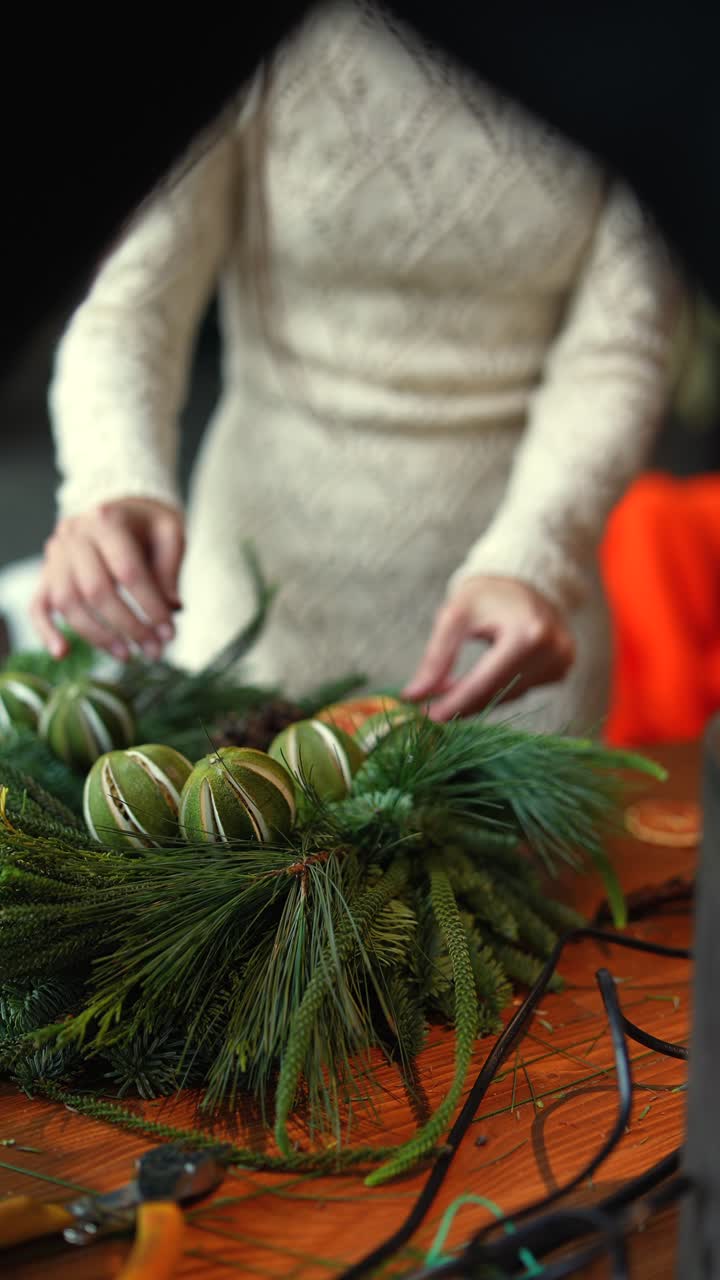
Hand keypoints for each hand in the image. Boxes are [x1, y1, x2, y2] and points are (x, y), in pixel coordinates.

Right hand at [31, 498, 184, 661]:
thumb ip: (170, 568)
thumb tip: (172, 608)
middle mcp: (74, 534)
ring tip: (127, 656)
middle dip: (128, 626)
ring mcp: (56, 554)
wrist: (117, 510)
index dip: (150, 606)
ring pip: (68, 602)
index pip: (128, 571)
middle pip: (96, 590)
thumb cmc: (147, 525)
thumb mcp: (169, 533)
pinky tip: (63, 654)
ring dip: (97, 636)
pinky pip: (38, 606)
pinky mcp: (46, 573)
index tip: (170, 633)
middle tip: (154, 650)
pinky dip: (47, 632)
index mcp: (107, 519)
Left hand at [402, 575, 574, 720]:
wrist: (526, 580)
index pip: (485, 682)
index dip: (454, 704)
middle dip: (462, 704)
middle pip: (498, 693)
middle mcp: (553, 651)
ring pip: (509, 696)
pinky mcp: (562, 669)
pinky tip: (477, 682)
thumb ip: (436, 658)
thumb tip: (414, 696)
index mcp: (528, 633)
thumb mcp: (455, 617)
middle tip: (429, 709)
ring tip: (447, 691)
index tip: (427, 718)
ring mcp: (562, 662)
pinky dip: (495, 690)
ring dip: (477, 698)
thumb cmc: (486, 594)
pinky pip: (521, 690)